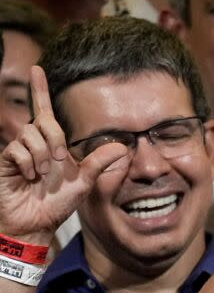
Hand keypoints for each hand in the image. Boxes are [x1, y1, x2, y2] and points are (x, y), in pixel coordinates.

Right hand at [0, 66, 127, 244]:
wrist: (35, 223)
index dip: (39, 90)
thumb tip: (123, 146)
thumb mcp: (84, 183)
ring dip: (42, 155)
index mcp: (51, 145)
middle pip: (44, 122)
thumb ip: (100, 163)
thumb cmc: (56, 204)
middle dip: (55, 139)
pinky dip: (27, 164)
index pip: (45, 112)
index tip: (37, 68)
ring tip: (42, 174)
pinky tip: (29, 177)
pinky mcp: (4, 161)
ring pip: (30, 135)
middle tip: (59, 160)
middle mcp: (33, 144)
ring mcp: (17, 152)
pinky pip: (17, 150)